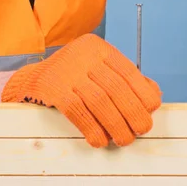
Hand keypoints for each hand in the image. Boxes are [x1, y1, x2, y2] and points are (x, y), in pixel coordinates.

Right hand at [1, 33, 160, 147]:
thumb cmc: (74, 75)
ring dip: (115, 124)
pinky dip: (92, 128)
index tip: (150, 111)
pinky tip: (100, 139)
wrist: (33, 78)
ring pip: (99, 101)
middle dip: (132, 112)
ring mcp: (67, 71)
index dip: (142, 93)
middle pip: (115, 87)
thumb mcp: (98, 67)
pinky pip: (77, 111)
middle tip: (141, 130)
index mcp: (97, 47)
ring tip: (124, 139)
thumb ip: (124, 78)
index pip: (127, 70)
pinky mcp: (53, 88)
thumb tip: (153, 96)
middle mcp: (83, 55)